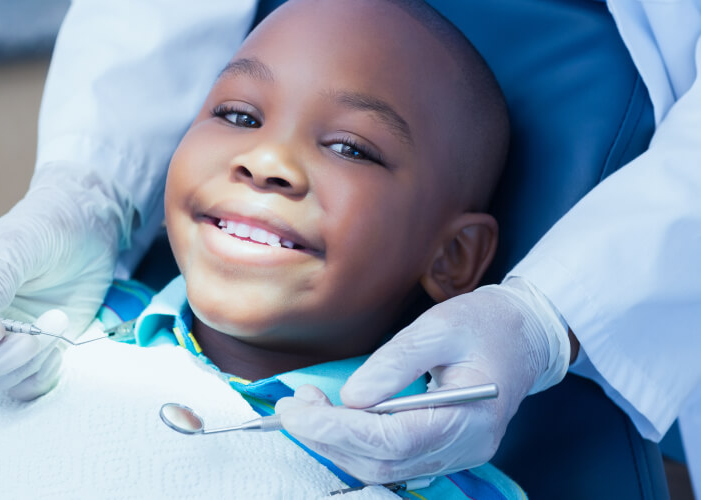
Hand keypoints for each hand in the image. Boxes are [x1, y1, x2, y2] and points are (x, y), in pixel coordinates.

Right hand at [0, 164, 132, 399]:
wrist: (86, 233)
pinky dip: (41, 376)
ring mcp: (3, 343)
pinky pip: (25, 386)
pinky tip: (58, 350)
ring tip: (55, 326)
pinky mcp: (32, 356)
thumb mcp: (19, 244)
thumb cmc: (44, 229)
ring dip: (27, 363)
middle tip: (33, 338)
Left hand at [275, 278, 569, 482]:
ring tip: (306, 408)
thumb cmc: (485, 325)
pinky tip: (331, 421)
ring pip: (382, 469)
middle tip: (294, 404)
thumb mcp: (440, 327)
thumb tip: (351, 397)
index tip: (298, 408)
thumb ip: (395, 363)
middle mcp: (464, 448)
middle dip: (328, 437)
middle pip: (382, 462)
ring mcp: (454, 455)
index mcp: (470, 419)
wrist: (523, 336)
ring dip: (335, 444)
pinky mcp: (441, 451)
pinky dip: (353, 445)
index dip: (338, 429)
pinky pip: (390, 461)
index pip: (393, 441)